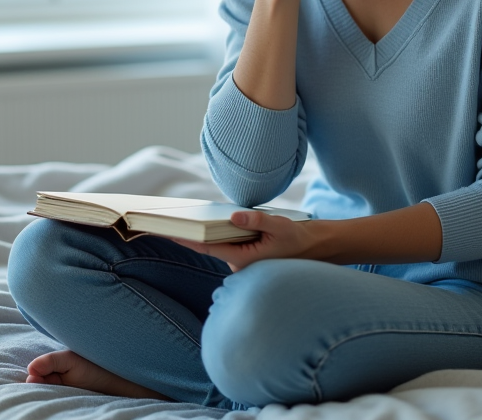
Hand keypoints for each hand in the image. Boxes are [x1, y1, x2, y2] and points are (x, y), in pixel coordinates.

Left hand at [171, 211, 323, 271]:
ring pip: (220, 243)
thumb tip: (234, 217)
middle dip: (194, 232)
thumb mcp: (280, 226)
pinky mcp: (245, 257)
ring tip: (189, 217)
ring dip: (209, 231)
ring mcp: (241, 262)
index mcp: (244, 259)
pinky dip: (221, 233)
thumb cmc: (297, 238)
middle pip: (211, 245)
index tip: (168, 232)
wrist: (313, 249)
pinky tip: (215, 220)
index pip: (208, 247)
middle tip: (171, 219)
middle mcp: (239, 264)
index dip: (187, 239)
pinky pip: (228, 243)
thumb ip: (257, 221)